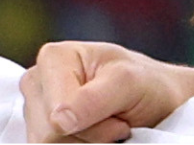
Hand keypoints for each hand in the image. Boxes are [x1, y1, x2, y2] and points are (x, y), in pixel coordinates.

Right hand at [22, 41, 193, 141]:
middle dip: (89, 135)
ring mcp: (36, 111)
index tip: (117, 109)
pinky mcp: (42, 132)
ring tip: (108, 126)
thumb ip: (94, 98)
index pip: (54, 115)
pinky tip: (94, 137)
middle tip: (116, 121)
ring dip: (86, 143)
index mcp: (53, 58)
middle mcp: (37, 83)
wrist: (157, 101)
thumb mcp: (130, 83)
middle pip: (48, 135)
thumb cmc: (145, 84)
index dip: (91, 123)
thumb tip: (58, 119)